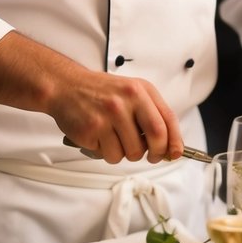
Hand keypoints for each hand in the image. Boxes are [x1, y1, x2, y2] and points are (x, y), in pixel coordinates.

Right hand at [0, 31, 183, 162]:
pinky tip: (101, 139)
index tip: (175, 153)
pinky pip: (111, 156)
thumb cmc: (100, 92)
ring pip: (132, 153)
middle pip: (156, 138)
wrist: (65, 86)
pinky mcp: (94, 129)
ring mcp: (110, 115)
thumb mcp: (131, 91)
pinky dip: (108, 154)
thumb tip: (169, 145)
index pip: (167, 120)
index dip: (175, 141)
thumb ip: (151, 113)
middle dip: (156, 153)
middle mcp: (128, 100)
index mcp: (141, 90)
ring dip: (127, 154)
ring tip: (115, 139)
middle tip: (150, 156)